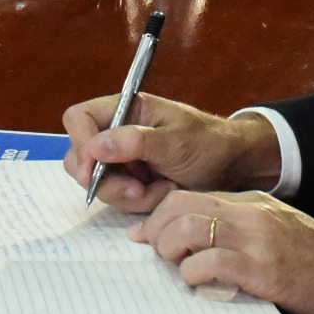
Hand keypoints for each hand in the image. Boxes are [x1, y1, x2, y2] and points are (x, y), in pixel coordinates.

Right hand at [61, 93, 281, 212]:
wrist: (234, 167)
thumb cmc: (208, 143)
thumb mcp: (175, 141)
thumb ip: (135, 143)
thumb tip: (95, 146)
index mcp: (124, 110)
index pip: (78, 119)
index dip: (80, 144)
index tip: (94, 172)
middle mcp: (117, 133)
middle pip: (82, 158)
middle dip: (108, 181)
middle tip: (139, 190)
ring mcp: (122, 159)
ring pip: (100, 184)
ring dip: (130, 195)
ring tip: (165, 189)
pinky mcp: (131, 181)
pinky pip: (119, 198)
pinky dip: (140, 203)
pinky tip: (165, 193)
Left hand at [135, 189, 313, 313]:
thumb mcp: (274, 233)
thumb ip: (237, 231)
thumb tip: (190, 243)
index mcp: (252, 201)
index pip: (189, 196)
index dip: (158, 216)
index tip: (143, 236)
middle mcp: (251, 213)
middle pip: (181, 206)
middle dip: (157, 230)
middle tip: (155, 254)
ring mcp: (257, 239)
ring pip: (188, 229)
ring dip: (172, 252)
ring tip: (181, 270)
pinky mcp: (263, 269)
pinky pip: (210, 263)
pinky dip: (195, 276)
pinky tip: (202, 286)